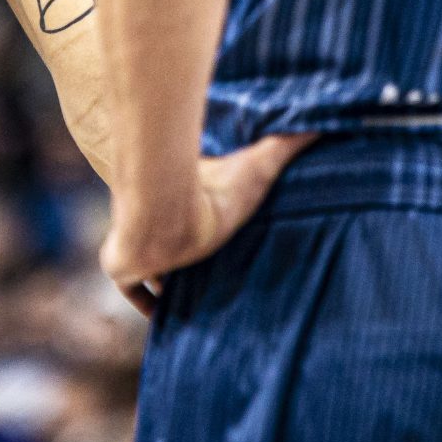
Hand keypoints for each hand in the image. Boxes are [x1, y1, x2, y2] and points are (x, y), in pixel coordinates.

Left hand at [100, 133, 314, 314]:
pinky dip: (146, 305)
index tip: (227, 251)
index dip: (208, 237)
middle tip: (216, 282)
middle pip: (175, 246)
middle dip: (192, 262)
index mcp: (189, 203)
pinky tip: (165, 318)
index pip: (195, 220)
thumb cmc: (213, 192)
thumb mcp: (259, 166)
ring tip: (197, 305)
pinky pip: (131, 290)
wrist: (167, 211)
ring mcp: (136, 244)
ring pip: (154, 269)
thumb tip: (322, 123)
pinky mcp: (119, 265)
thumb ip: (288, 142)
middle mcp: (160, 222)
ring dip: (170, 284)